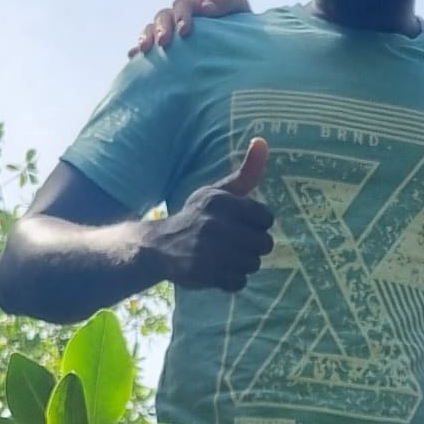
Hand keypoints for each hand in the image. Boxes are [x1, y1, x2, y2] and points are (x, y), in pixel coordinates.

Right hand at [129, 0, 252, 56]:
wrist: (242, 56)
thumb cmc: (245, 30)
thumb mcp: (241, 10)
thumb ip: (227, 2)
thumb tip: (205, 7)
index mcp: (196, 4)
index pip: (184, 4)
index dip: (182, 15)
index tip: (185, 31)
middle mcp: (179, 16)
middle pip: (164, 16)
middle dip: (162, 27)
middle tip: (164, 43)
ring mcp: (171, 33)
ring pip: (152, 29)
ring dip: (146, 36)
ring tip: (144, 49)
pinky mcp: (165, 51)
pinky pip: (147, 49)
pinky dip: (138, 52)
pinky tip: (133, 58)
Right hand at [144, 138, 272, 292]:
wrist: (158, 247)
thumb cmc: (196, 217)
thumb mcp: (216, 193)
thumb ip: (244, 174)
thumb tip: (262, 141)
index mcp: (221, 202)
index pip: (265, 217)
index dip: (258, 224)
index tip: (245, 225)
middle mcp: (216, 225)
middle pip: (264, 243)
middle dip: (254, 246)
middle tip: (239, 244)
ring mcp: (210, 251)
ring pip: (254, 263)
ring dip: (245, 264)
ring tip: (228, 257)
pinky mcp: (206, 274)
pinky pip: (239, 282)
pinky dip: (233, 280)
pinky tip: (221, 271)